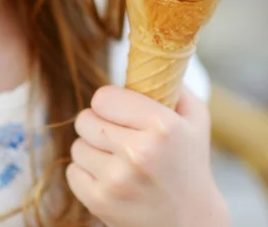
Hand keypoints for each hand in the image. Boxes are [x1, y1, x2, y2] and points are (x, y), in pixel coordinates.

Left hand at [66, 86, 229, 226]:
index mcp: (161, 125)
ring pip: (77, 145)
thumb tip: (151, 58)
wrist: (191, 224)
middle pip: (85, 119)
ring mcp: (117, 180)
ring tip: (114, 158)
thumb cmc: (191, 165)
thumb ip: (174, 84)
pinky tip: (108, 177)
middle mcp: (138, 152)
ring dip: (92, 149)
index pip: (103, 97)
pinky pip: (72, 172)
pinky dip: (85, 173)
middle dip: (97, 123)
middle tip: (115, 134)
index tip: (119, 111)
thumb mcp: (195, 119)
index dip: (108, 102)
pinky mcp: (101, 202)